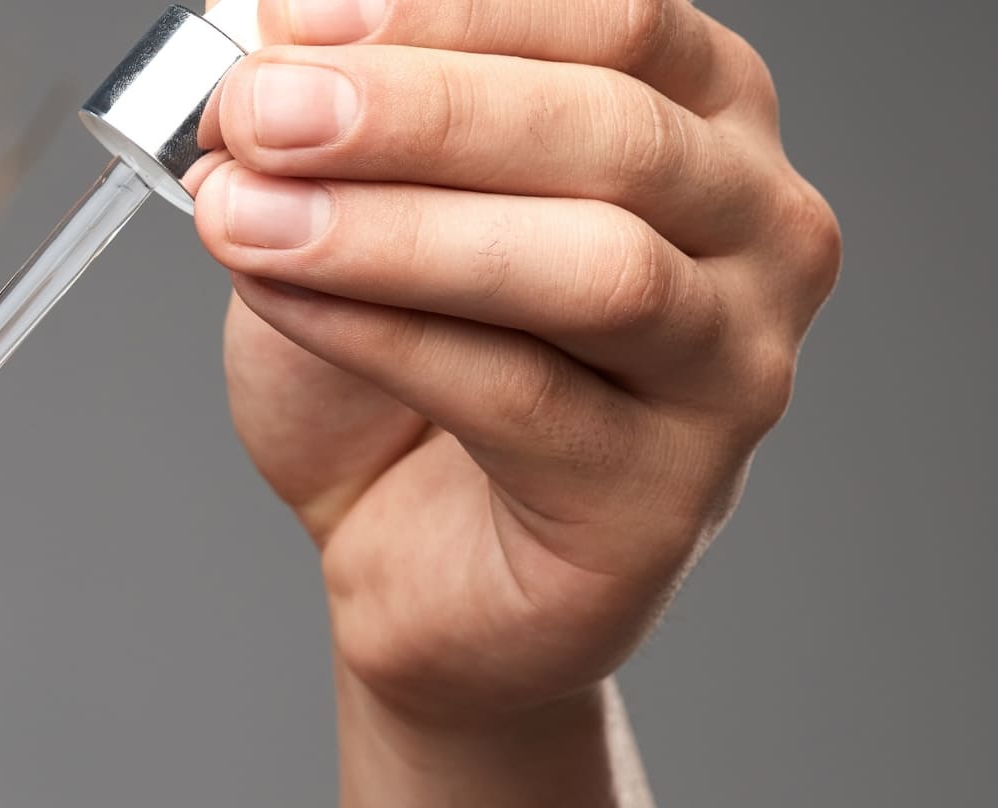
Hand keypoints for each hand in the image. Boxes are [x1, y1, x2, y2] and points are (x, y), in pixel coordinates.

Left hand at [191, 0, 840, 726]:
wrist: (408, 562)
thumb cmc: (401, 373)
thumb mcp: (359, 208)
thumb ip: (336, 127)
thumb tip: (261, 50)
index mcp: (703, 117)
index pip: (616, 16)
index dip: (448, 8)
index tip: (289, 19)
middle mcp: (756, 231)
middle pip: (613, 130)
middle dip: (417, 108)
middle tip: (258, 109)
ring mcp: (731, 372)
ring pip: (592, 269)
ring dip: (394, 228)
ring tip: (241, 213)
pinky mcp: (659, 499)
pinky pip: (521, 399)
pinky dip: (378, 334)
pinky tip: (275, 296)